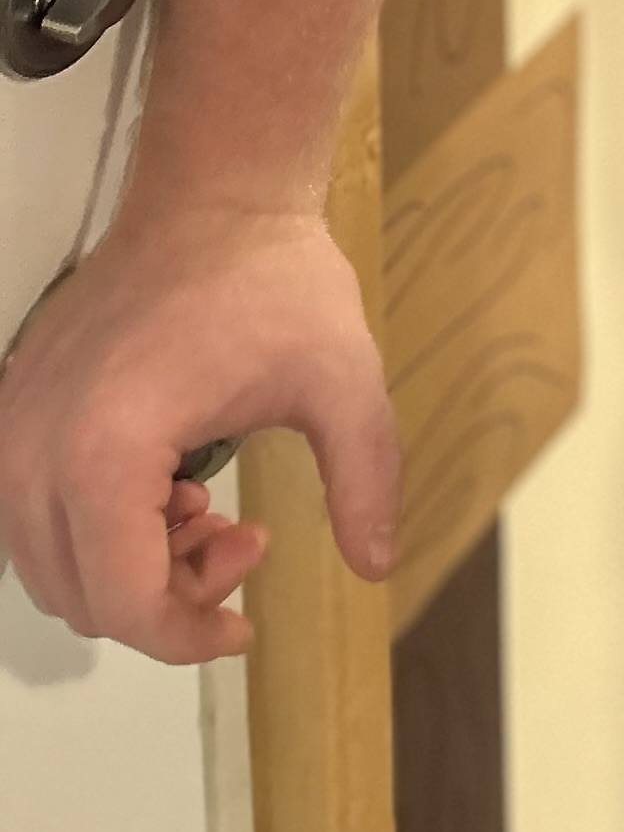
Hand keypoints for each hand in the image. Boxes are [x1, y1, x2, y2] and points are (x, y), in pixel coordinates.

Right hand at [0, 199, 399, 663]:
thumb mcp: (345, 381)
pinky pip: (30, 517)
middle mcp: (35, 448)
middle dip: (169, 594)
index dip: (187, 635)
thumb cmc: (272, 278)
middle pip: (84, 596)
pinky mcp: (11, 411)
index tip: (241, 625)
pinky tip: (167, 487)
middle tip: (244, 539)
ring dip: (130, 567)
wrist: (214, 195)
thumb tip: (379, 565)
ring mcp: (11, 429)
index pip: (125, 603)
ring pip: (50, 567)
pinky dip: (93, 531)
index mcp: (107, 450)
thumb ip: (365, 480)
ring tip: (208, 510)